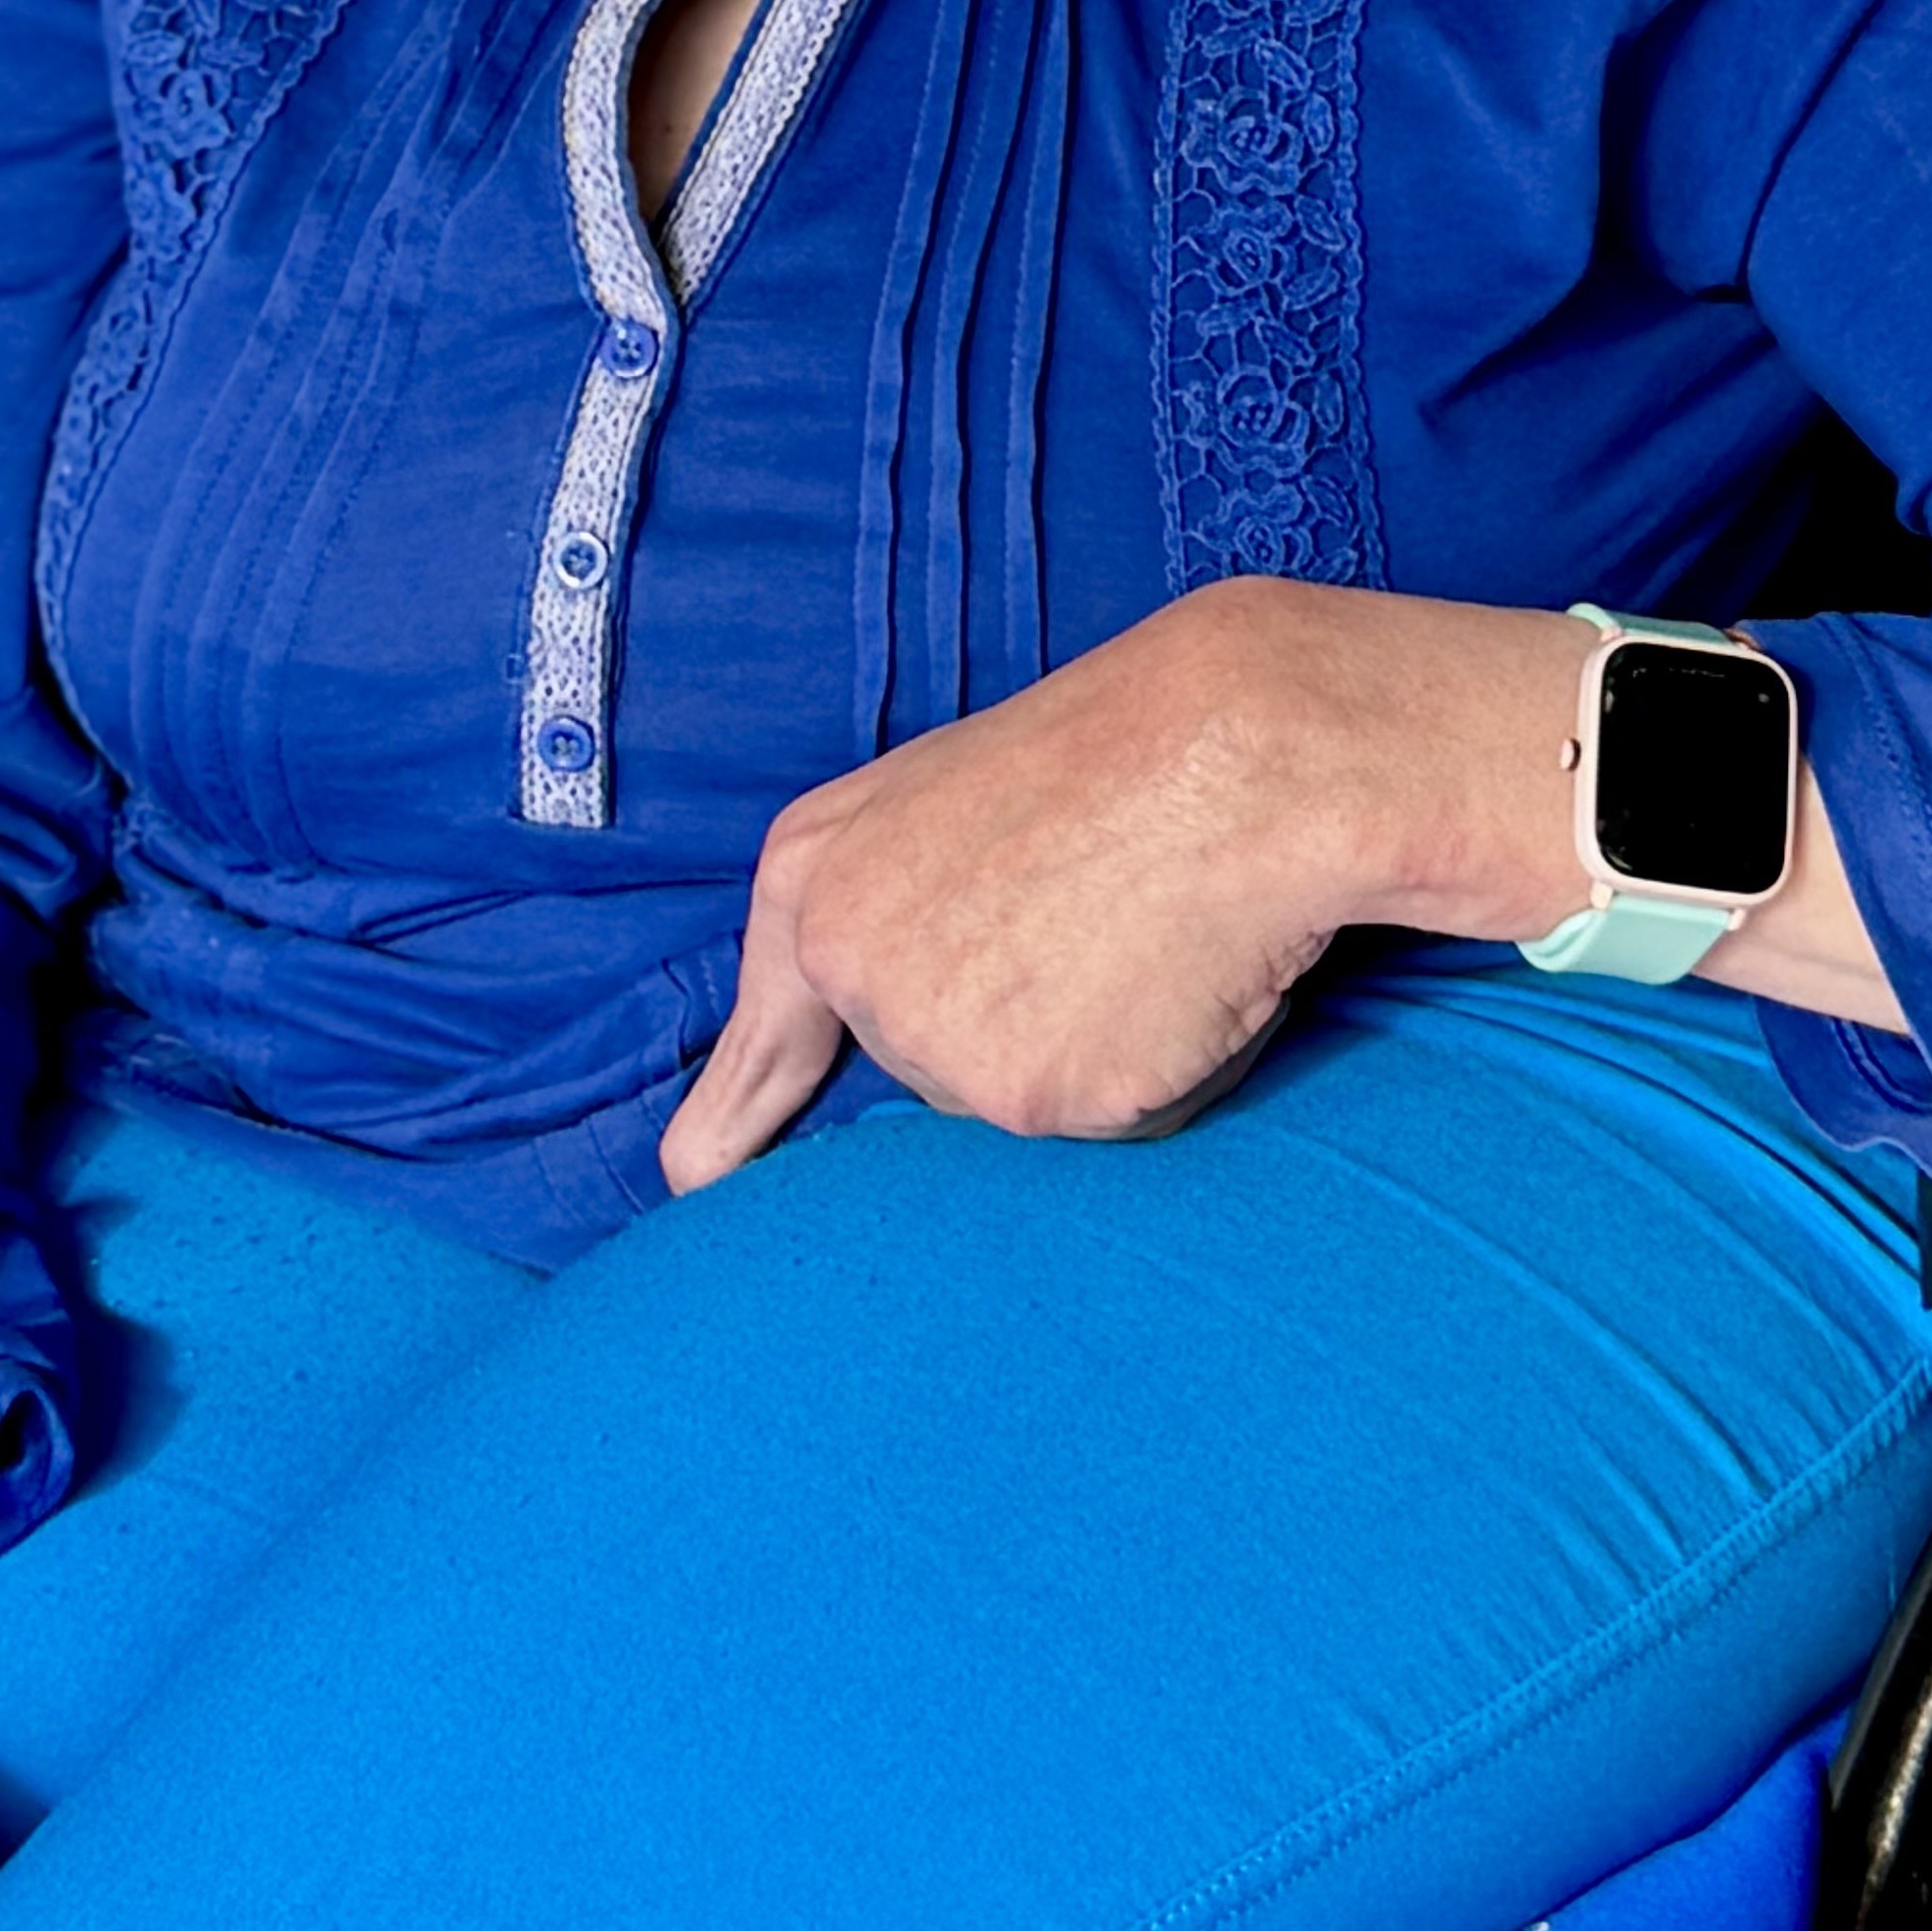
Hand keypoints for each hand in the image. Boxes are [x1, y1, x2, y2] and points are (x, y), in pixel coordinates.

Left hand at [661, 581, 1586, 1192]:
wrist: (1238, 752)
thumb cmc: (1119, 765)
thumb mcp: (958, 811)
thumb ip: (896, 915)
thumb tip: (865, 1041)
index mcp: (816, 877)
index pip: (760, 1041)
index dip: (731, 1121)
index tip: (693, 1179)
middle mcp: (846, 965)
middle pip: (927, 1073)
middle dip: (1009, 1031)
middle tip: (1085, 922)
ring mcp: (926, 1037)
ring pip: (1011, 1105)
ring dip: (1077, 1056)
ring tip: (1130, 938)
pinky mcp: (1016, 1099)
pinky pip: (1090, 1127)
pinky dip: (1138, 1079)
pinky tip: (1164, 988)